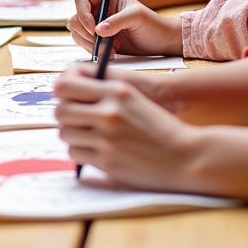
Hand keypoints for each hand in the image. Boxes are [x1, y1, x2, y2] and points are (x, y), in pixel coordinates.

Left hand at [54, 66, 199, 190]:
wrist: (186, 156)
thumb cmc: (159, 125)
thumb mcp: (133, 97)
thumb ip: (104, 90)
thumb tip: (70, 89)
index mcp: (116, 92)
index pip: (66, 85)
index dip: (61, 89)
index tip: (65, 94)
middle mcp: (109, 113)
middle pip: (61, 111)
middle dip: (63, 114)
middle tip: (73, 117)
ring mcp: (107, 139)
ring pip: (65, 134)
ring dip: (72, 134)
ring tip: (85, 134)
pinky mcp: (108, 162)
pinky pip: (76, 154)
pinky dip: (80, 152)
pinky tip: (93, 149)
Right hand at [66, 0, 181, 56]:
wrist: (162, 41)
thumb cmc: (153, 24)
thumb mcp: (137, 17)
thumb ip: (117, 21)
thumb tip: (98, 31)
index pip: (81, 0)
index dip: (83, 14)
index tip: (94, 30)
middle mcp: (98, 10)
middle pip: (75, 19)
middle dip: (85, 34)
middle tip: (101, 43)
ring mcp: (97, 25)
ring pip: (77, 33)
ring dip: (90, 44)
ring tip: (111, 49)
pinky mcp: (99, 40)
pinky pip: (85, 45)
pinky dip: (94, 51)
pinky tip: (112, 52)